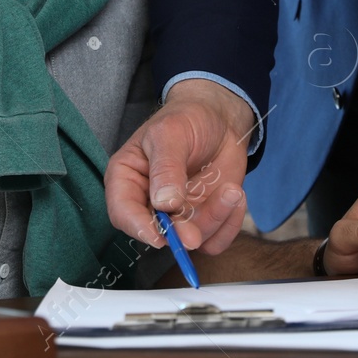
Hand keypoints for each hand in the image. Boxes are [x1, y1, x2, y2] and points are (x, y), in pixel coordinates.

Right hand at [105, 79, 254, 253]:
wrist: (220, 119)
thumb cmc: (187, 118)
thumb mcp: (170, 133)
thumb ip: (166, 167)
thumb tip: (164, 203)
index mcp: (128, 179)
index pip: (123, 212)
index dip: (138, 228)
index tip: (159, 235)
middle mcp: (150, 202)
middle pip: (158, 233)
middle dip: (181, 234)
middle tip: (196, 234)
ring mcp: (178, 214)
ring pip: (191, 239)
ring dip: (214, 220)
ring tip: (231, 191)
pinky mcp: (204, 219)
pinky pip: (216, 240)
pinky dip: (230, 224)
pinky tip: (235, 196)